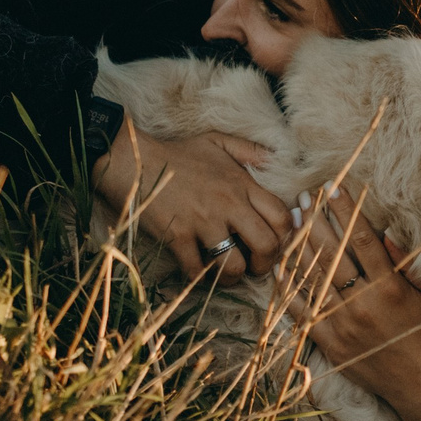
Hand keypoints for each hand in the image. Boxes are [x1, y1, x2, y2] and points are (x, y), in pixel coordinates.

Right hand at [92, 120, 289, 278]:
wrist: (134, 161)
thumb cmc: (178, 154)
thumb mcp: (218, 142)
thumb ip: (251, 151)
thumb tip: (278, 158)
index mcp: (242, 184)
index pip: (281, 216)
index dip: (285, 236)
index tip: (275, 243)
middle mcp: (227, 204)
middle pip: (266, 244)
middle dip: (266, 263)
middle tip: (256, 267)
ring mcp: (202, 222)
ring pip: (233, 264)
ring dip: (233, 276)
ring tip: (227, 274)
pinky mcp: (177, 236)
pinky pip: (196, 269)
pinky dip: (199, 278)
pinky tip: (198, 272)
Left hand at [293, 193, 420, 420]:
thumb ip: (406, 266)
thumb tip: (385, 235)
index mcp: (390, 288)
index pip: (363, 240)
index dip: (347, 212)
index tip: (334, 189)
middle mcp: (363, 303)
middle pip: (333, 253)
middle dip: (316, 222)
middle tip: (303, 198)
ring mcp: (343, 324)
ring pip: (314, 277)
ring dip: (300, 246)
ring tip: (290, 221)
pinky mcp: (330, 342)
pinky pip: (302, 311)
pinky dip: (289, 289)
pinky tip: (279, 267)